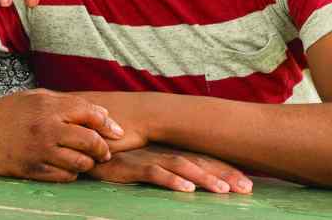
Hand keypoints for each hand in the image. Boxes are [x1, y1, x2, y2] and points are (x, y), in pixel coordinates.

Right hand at [0, 89, 124, 182]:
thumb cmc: (8, 112)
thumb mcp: (35, 97)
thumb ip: (65, 102)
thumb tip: (99, 111)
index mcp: (49, 106)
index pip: (90, 113)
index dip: (108, 123)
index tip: (116, 131)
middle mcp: (47, 127)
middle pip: (90, 140)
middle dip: (103, 147)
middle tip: (105, 150)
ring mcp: (40, 150)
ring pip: (80, 162)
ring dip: (88, 163)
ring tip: (86, 160)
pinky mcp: (32, 169)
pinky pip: (64, 177)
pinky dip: (72, 174)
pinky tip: (68, 168)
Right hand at [88, 146, 252, 193]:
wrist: (82, 140)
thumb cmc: (115, 153)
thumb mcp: (143, 158)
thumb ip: (164, 164)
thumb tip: (189, 177)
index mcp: (167, 149)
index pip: (202, 158)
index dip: (225, 169)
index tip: (248, 183)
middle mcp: (160, 150)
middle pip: (197, 161)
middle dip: (223, 174)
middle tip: (247, 189)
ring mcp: (145, 156)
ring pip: (180, 166)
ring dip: (203, 178)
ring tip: (223, 191)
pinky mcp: (128, 164)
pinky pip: (153, 172)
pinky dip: (170, 180)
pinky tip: (185, 190)